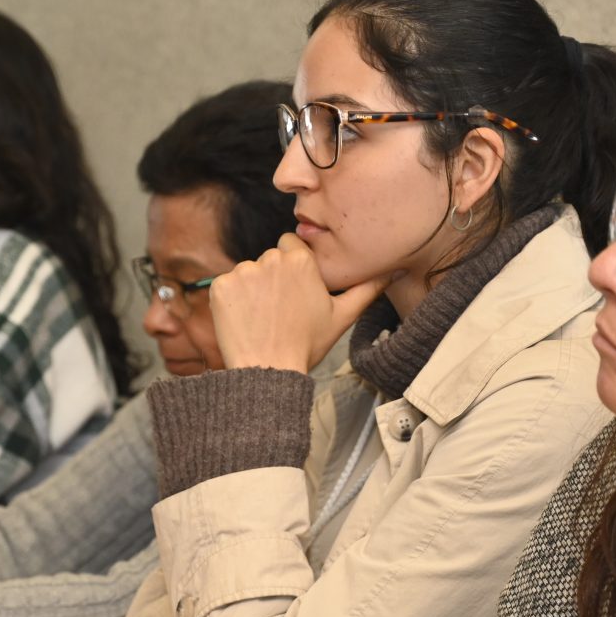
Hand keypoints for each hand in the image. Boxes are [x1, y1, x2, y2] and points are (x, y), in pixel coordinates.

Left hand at [208, 233, 393, 373]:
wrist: (267, 371)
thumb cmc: (306, 345)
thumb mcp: (342, 316)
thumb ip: (368, 289)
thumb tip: (395, 271)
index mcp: (301, 260)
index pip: (291, 245)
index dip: (292, 267)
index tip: (294, 291)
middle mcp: (271, 258)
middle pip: (269, 259)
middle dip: (272, 278)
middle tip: (279, 311)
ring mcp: (243, 272)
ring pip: (248, 272)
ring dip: (251, 290)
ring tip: (262, 319)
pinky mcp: (220, 286)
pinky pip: (226, 285)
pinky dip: (231, 301)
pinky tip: (244, 321)